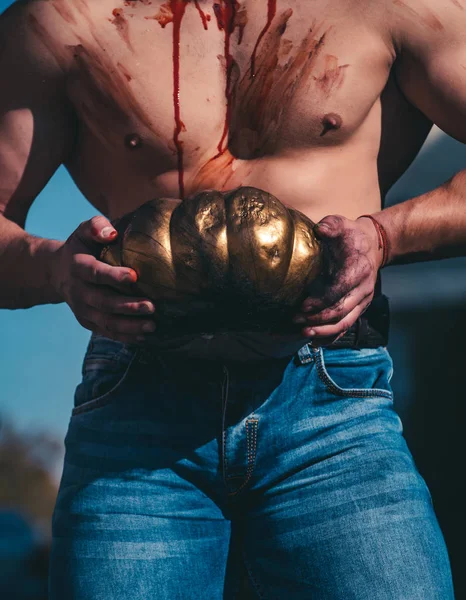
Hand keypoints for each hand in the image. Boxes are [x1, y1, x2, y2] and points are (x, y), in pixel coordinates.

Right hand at [51, 216, 155, 343]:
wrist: (58, 270)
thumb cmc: (82, 247)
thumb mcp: (85, 231)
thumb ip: (97, 227)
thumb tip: (112, 233)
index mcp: (78, 266)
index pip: (95, 273)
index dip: (113, 276)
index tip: (135, 276)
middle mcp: (78, 291)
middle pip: (104, 302)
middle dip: (128, 306)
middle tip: (152, 307)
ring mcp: (82, 309)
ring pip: (105, 321)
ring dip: (129, 326)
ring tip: (152, 326)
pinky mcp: (88, 321)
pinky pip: (106, 332)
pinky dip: (124, 336)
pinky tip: (143, 337)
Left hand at [292, 214, 382, 345]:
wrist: (374, 246)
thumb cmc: (351, 235)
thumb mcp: (341, 224)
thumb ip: (331, 226)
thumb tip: (320, 230)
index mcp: (358, 269)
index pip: (340, 289)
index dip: (321, 300)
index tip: (302, 306)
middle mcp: (363, 288)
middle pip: (341, 311)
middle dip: (317, 319)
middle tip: (295, 320)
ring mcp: (363, 300)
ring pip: (345, 323)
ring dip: (323, 331)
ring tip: (304, 334)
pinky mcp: (359, 308)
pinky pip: (346, 326)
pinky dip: (331, 337)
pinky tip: (314, 341)